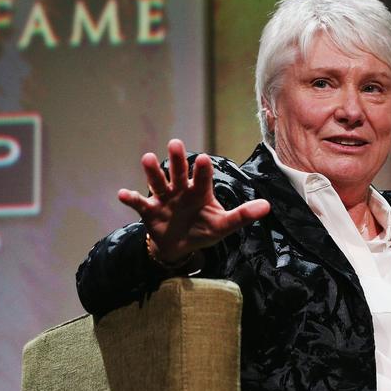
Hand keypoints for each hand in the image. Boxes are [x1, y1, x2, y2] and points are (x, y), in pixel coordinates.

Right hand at [118, 139, 269, 262]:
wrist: (180, 247)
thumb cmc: (203, 230)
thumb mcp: (223, 225)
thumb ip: (242, 215)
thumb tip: (267, 206)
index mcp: (199, 191)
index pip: (202, 178)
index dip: (202, 170)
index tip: (203, 157)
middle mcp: (180, 190)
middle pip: (178, 172)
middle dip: (177, 159)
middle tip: (175, 143)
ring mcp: (163, 199)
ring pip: (158, 182)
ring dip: (153, 171)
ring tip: (147, 158)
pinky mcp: (149, 211)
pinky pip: (139, 203)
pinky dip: (131, 198)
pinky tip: (123, 194)